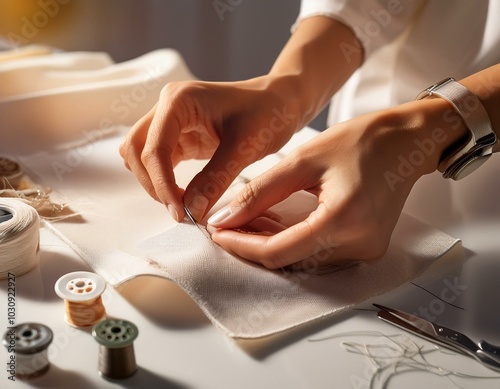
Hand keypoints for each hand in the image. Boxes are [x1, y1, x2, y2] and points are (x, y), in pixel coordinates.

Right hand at [119, 77, 300, 221]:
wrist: (281, 102)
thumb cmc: (268, 113)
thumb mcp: (244, 147)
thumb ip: (215, 179)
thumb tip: (190, 211)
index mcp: (178, 100)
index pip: (153, 148)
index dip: (161, 184)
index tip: (179, 212)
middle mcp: (167, 107)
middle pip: (135, 150)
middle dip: (152, 183)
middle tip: (179, 210)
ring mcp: (171, 121)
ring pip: (141, 156)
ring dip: (154, 182)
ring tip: (182, 203)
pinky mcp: (179, 136)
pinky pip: (158, 160)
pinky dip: (165, 179)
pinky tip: (184, 195)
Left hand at [208, 99, 457, 268]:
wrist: (407, 140)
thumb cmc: (360, 141)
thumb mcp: (303, 159)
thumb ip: (260, 191)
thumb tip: (225, 218)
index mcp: (342, 221)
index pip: (278, 251)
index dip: (241, 245)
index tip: (216, 232)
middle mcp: (358, 246)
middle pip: (288, 260)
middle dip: (252, 244)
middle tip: (227, 223)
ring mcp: (365, 251)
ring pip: (302, 260)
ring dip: (271, 242)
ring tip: (247, 219)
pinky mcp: (366, 248)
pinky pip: (319, 254)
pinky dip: (292, 240)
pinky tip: (274, 222)